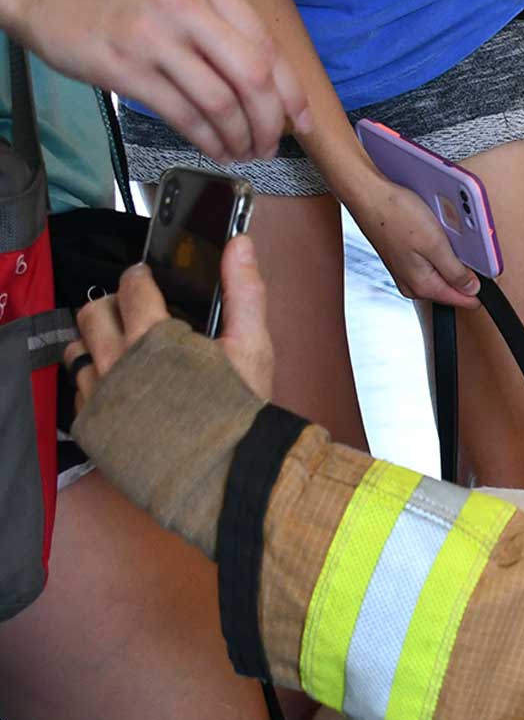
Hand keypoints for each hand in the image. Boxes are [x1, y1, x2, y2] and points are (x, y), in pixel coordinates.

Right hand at [7, 0, 309, 161]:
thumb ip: (225, 28)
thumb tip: (274, 90)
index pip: (269, 47)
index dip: (291, 95)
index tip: (300, 124)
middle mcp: (184, 5)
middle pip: (253, 79)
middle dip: (270, 123)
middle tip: (269, 146)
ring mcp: (152, 36)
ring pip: (221, 104)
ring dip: (239, 138)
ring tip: (242, 151)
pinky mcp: (126, 68)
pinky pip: (184, 117)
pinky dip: (208, 141)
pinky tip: (214, 148)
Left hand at [67, 236, 274, 406]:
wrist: (225, 476)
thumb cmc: (241, 413)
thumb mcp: (252, 347)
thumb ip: (244, 291)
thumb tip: (240, 244)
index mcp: (155, 336)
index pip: (132, 287)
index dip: (139, 278)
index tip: (144, 280)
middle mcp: (118, 362)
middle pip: (93, 314)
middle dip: (110, 307)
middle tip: (129, 315)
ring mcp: (101, 395)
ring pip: (76, 351)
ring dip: (94, 344)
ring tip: (118, 352)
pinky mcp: (93, 426)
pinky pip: (77, 392)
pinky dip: (93, 384)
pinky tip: (118, 390)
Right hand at [342, 177, 481, 308]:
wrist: (368, 195)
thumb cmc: (395, 214)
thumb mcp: (435, 244)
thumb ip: (456, 271)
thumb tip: (472, 289)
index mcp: (422, 286)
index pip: (464, 301)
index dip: (480, 286)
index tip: (486, 271)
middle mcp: (412, 285)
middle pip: (453, 288)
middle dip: (464, 269)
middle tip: (461, 244)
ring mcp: (407, 273)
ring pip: (442, 274)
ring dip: (451, 258)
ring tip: (443, 236)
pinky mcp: (404, 260)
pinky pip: (431, 263)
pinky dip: (438, 250)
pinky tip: (433, 233)